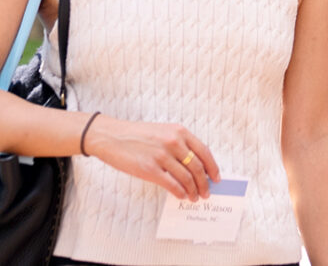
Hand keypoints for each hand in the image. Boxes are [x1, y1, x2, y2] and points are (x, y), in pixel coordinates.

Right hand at [82, 117, 218, 199]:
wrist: (111, 136)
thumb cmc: (136, 135)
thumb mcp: (163, 131)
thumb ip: (179, 144)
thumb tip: (194, 164)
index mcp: (179, 132)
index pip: (204, 152)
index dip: (212, 167)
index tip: (216, 178)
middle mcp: (173, 143)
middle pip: (197, 167)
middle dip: (204, 182)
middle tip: (206, 192)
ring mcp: (161, 156)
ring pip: (186, 177)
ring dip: (193, 190)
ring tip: (194, 197)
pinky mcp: (149, 169)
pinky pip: (171, 184)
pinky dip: (179, 192)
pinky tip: (181, 196)